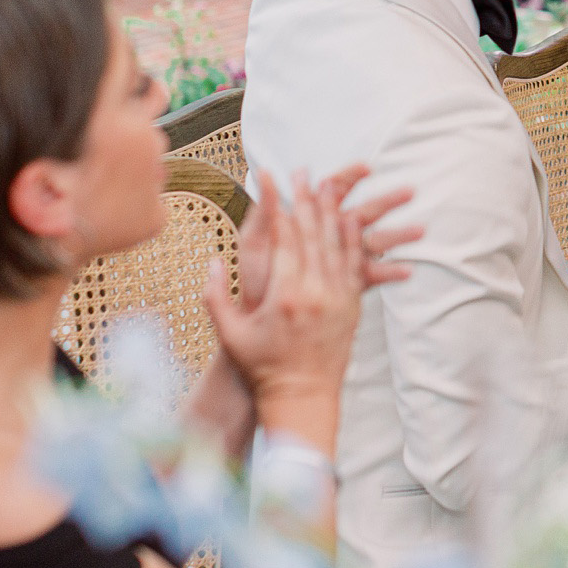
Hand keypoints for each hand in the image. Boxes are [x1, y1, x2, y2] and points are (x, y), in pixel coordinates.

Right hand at [205, 179, 367, 445]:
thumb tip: (212, 260)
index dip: (277, 205)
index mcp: (283, 296)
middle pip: (313, 233)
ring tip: (327, 184)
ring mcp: (338, 297)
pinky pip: (354, 263)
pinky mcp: (352, 304)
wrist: (302, 396)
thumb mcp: (230, 334)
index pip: (283, 238)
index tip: (271, 179)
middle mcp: (315, 292)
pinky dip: (352, 238)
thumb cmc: (261, 367)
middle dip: (306, 199)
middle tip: (301, 171)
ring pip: (337, 244)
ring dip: (332, 211)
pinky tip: (351, 218)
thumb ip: (215, 297)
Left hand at [237, 167, 420, 304]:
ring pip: (373, 242)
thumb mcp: (254, 242)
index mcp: (309, 221)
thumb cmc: (253, 280)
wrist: (256, 321)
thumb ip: (265, 211)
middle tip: (410, 192)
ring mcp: (340, 259)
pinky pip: (372, 275)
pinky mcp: (345, 283)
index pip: (332, 191)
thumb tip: (263, 174)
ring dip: (398, 236)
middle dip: (387, 202)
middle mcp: (329, 236)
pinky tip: (408, 271)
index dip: (349, 177)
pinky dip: (389, 273)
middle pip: (362, 213)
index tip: (367, 168)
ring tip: (421, 232)